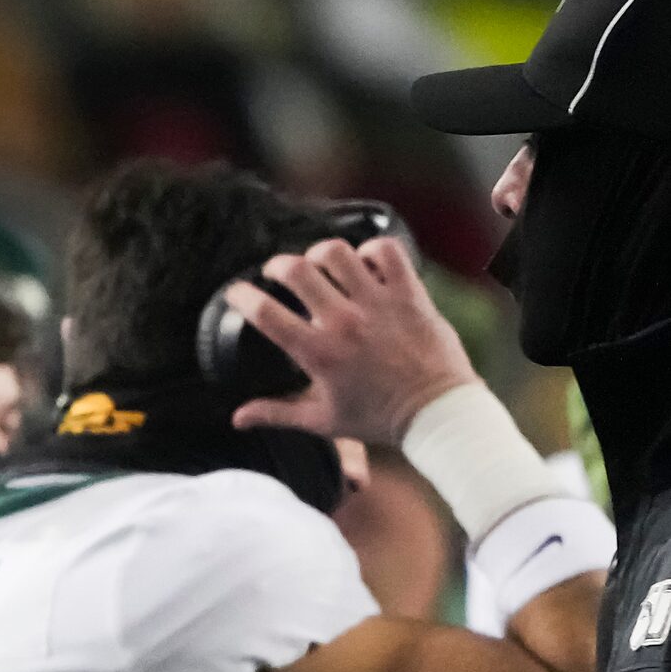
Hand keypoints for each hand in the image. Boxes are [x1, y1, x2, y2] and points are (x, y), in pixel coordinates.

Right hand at [225, 238, 478, 446]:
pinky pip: (387, 252)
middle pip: (297, 271)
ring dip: (321, 253)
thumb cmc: (378, 417)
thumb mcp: (321, 421)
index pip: (265, 313)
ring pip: (339, 253)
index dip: (241, 296)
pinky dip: (371, 249)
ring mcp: (378, 304)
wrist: (435, 411)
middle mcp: (344, 322)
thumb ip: (276, 414)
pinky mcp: (408, 293)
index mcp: (318, 353)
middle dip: (278, 265)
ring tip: (318, 261)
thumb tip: (238, 418)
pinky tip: (364, 261)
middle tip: (276, 271)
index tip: (237, 293)